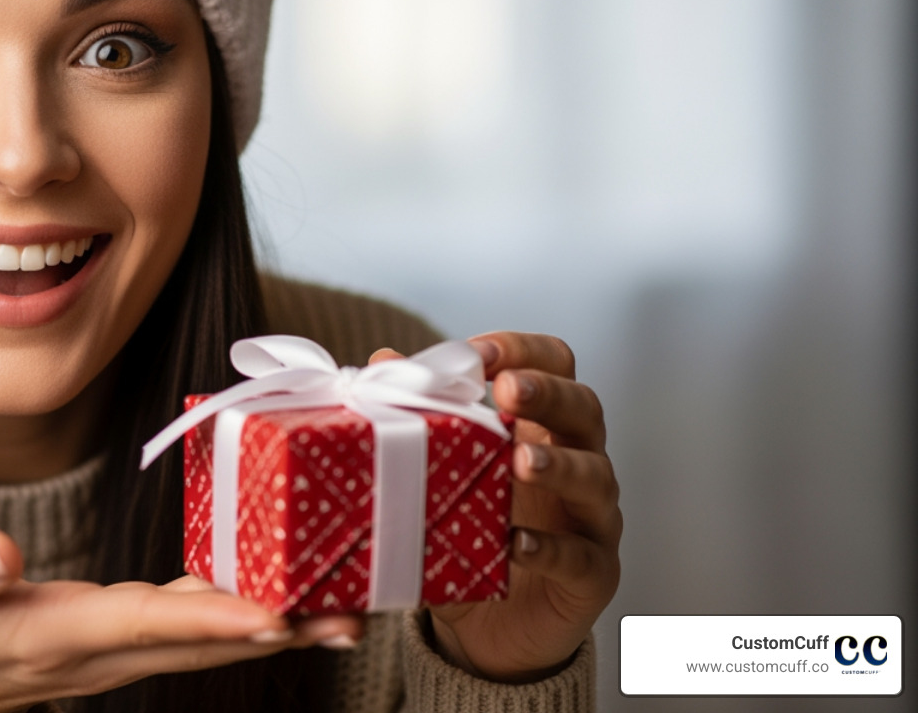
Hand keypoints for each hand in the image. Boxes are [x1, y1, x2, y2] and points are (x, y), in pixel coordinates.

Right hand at [0, 529, 363, 711]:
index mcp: (57, 637)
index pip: (144, 624)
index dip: (208, 621)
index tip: (271, 614)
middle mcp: (104, 652)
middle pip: (200, 645)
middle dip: (276, 632)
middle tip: (348, 617)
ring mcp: (121, 652)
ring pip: (208, 644)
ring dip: (278, 630)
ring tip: (346, 613)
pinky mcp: (129, 639)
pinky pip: (197, 631)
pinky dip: (245, 616)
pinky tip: (288, 596)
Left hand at [371, 333, 620, 681]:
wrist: (488, 627)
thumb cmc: (470, 532)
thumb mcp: (439, 473)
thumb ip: (418, 417)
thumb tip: (382, 359)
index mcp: (542, 424)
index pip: (555, 364)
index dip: (524, 350)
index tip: (478, 354)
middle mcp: (577, 460)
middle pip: (584, 408)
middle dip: (548, 393)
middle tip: (508, 390)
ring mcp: (591, 518)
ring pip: (595, 476)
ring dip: (558, 465)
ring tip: (520, 462)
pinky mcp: (592, 574)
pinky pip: (582, 556)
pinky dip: (549, 548)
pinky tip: (515, 545)